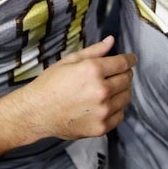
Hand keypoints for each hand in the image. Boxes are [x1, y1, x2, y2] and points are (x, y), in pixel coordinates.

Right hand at [11, 35, 135, 141]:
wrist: (36, 112)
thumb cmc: (50, 84)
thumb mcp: (70, 61)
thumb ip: (94, 51)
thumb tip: (111, 41)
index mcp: (93, 70)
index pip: (123, 63)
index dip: (129, 60)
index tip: (131, 60)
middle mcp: (101, 91)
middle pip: (127, 79)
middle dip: (124, 74)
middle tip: (116, 74)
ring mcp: (102, 111)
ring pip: (126, 97)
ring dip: (122, 91)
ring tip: (109, 89)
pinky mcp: (100, 127)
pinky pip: (120, 115)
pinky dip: (116, 108)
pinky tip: (105, 104)